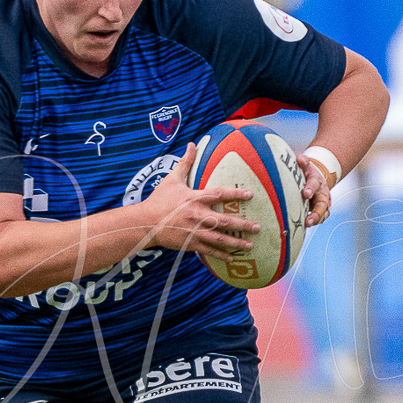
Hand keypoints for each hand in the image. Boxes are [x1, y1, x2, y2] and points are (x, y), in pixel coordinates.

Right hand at [143, 144, 259, 260]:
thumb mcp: (172, 179)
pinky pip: (209, 251)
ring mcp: (194, 231)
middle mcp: (197, 215)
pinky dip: (221, 255)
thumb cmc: (159, 200)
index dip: (235, 194)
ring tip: (250, 245)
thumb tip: (192, 144)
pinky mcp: (190, 243)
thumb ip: (186, 162)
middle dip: (242, 225)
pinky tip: (232, 257)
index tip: (251, 195)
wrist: (145, 223)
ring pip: (219, 238)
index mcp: (195, 198)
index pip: (219, 195)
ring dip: (236, 243)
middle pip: (224, 221)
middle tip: (258, 227)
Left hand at [298, 154, 333, 226]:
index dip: (310, 188)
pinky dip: (315, 222)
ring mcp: (323, 203)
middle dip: (316, 212)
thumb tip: (300, 158)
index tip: (305, 194)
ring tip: (307, 225)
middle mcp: (323, 193)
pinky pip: (320, 218)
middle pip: (322, 204)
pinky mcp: (321, 211)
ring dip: (316, 220)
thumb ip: (303, 162)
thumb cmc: (307, 172)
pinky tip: (305, 227)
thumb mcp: (305, 165)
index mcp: (317, 181)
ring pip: (323, 213)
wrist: (318, 178)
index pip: (314, 184)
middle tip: (308, 220)